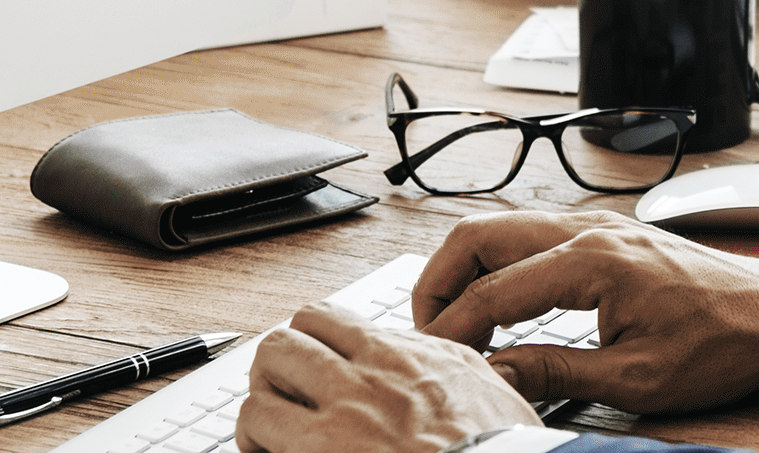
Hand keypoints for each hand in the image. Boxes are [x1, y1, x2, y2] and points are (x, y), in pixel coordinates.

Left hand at [235, 302, 539, 452]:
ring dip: (259, 416)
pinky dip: (258, 450)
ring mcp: (337, 425)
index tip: (311, 362)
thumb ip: (447, 363)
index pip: (323, 319)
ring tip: (270, 440)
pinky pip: (259, 437)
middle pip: (282, 345)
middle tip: (284, 398)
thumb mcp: (488, 388)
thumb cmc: (501, 449)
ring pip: (259, 391)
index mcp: (402, 357)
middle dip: (275, 370)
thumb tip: (433, 353)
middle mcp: (363, 382)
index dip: (308, 340)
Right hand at [412, 210, 758, 412]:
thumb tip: (494, 375)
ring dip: (465, 269)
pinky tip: (497, 305)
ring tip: (455, 323)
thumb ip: (556, 373)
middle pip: (478, 235)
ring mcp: (595, 224)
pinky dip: (497, 263)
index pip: (493, 291)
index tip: (434, 360)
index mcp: (592, 261)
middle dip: (439, 282)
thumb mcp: (637, 378)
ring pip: (500, 227)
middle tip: (427, 333)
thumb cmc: (721, 345)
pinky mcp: (604, 233)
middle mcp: (586, 229)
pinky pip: (528, 234)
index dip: (453, 329)